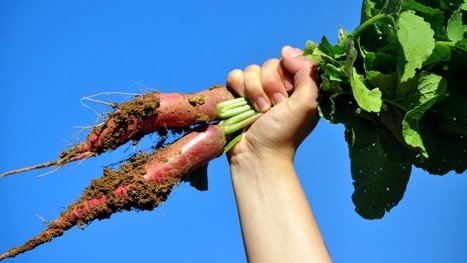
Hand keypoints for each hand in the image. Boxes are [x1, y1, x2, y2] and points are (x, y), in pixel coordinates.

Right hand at [226, 46, 319, 163]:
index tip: (290, 89)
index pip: (292, 59)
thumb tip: (286, 50)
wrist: (257, 154)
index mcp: (297, 87)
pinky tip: (244, 107)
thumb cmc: (285, 133)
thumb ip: (306, 74)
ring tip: (260, 111)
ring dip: (255, 90)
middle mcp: (277, 85)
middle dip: (271, 85)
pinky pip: (235, 75)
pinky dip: (239, 89)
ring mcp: (256, 90)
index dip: (289, 71)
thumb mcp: (307, 103)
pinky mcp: (238, 94)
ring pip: (252, 69)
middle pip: (271, 63)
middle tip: (276, 106)